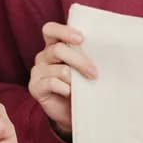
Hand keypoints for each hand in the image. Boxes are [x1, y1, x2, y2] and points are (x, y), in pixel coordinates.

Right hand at [27, 22, 95, 137]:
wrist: (71, 112)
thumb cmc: (81, 86)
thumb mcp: (84, 68)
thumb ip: (88, 57)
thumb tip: (108, 51)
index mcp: (54, 45)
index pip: (51, 30)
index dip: (64, 31)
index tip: (81, 39)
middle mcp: (44, 56)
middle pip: (58, 49)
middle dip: (79, 61)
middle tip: (94, 73)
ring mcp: (37, 71)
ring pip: (59, 69)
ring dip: (76, 78)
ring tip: (85, 86)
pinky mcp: (35, 87)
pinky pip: (52, 83)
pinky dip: (65, 88)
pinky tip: (70, 93)